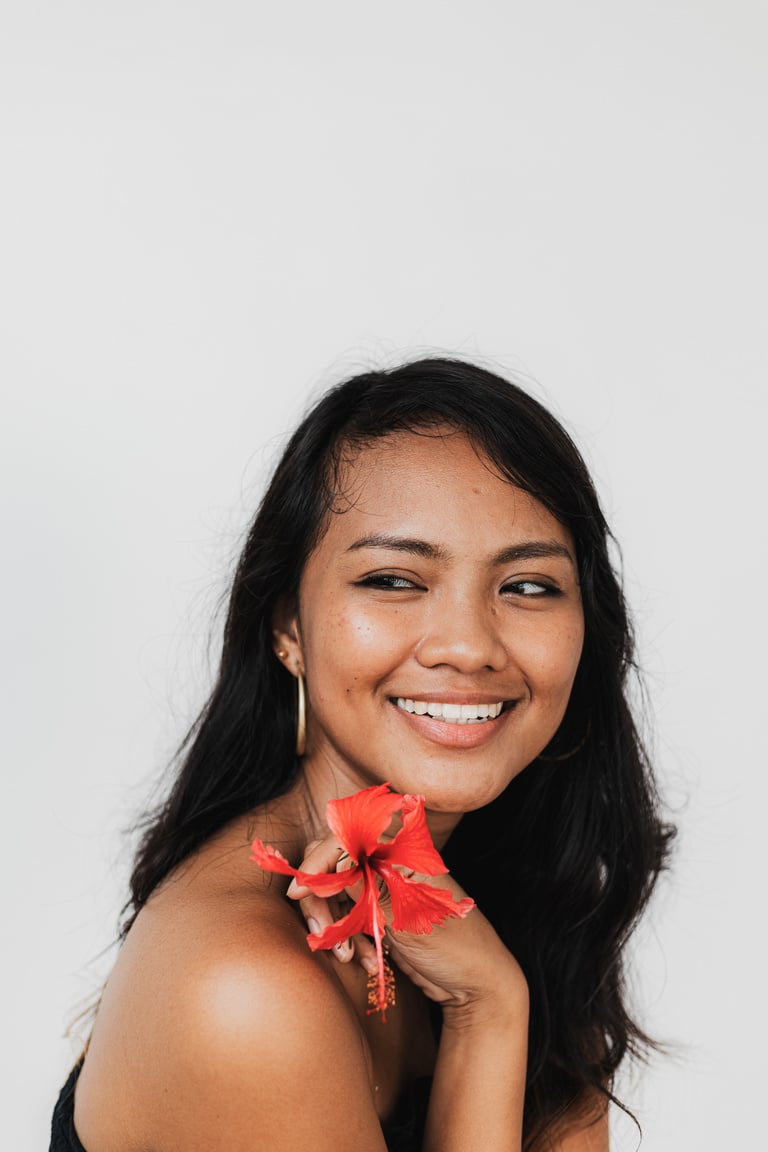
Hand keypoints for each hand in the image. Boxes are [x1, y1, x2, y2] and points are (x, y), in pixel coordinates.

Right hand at [286, 831, 527, 1016]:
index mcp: (404, 851)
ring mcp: (386, 887)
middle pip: (334, 865)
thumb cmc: (455, 946)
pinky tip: (367, 960)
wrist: (477, 985)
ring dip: (336, 925)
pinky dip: (350, 938)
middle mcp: (392, 863)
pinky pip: (349, 916)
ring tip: (350, 956)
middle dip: (322, 900)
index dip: (318, 862)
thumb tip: (332, 863)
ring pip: (337, 893)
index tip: (300, 892)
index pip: (347, 839)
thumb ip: (367, 888)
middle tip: (321, 936)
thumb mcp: (407, 917)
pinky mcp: (382, 913)